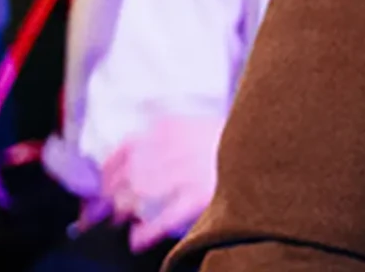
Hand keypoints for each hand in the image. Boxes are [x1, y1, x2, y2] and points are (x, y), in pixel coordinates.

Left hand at [101, 113, 224, 251]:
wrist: (262, 144)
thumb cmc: (226, 142)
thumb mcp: (193, 125)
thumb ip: (164, 137)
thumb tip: (125, 160)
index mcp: (169, 128)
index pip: (124, 149)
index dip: (107, 172)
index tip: (101, 187)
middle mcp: (174, 146)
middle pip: (128, 174)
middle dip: (111, 196)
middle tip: (104, 211)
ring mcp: (187, 170)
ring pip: (140, 194)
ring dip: (124, 211)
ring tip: (120, 221)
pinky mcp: (201, 194)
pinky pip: (165, 216)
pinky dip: (147, 231)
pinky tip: (136, 240)